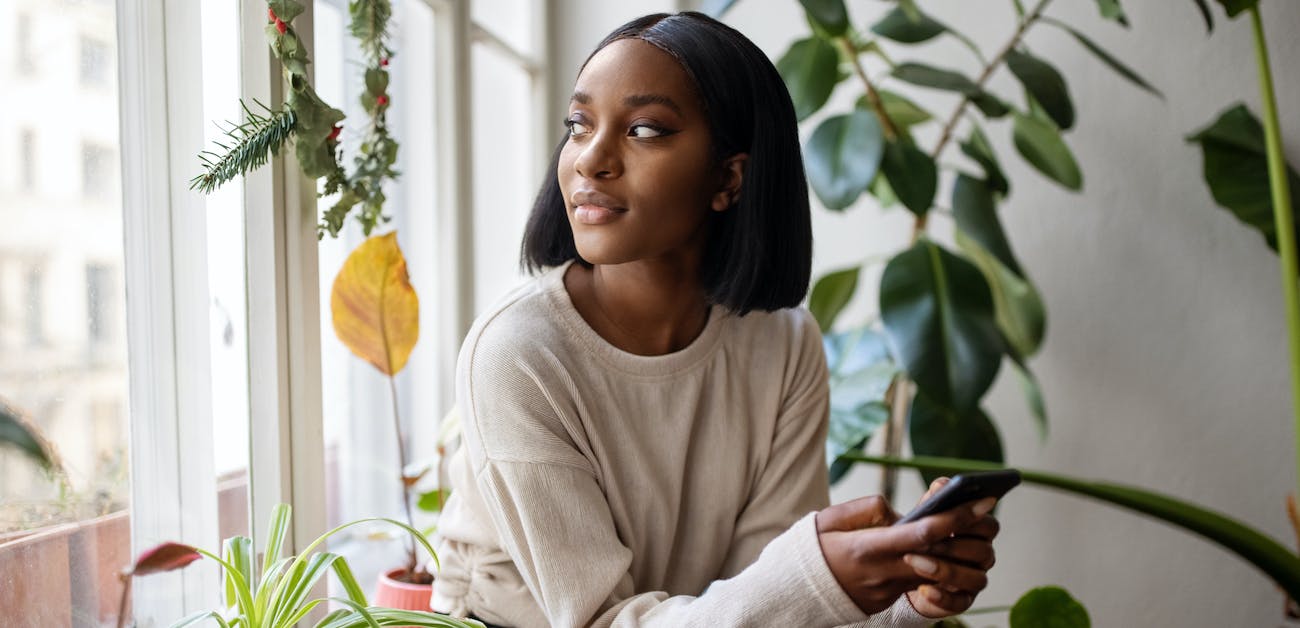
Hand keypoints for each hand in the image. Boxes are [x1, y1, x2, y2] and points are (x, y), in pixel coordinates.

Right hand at [815, 478, 997, 617]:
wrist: (792, 591)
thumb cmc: (810, 549)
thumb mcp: (829, 519)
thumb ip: (866, 509)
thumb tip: (896, 511)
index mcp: (867, 548)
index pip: (922, 534)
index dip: (955, 518)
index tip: (980, 502)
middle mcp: (882, 573)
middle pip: (939, 556)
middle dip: (967, 535)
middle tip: (986, 510)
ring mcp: (886, 591)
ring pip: (933, 573)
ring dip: (953, 553)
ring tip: (961, 530)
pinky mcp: (885, 601)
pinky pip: (915, 582)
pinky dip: (927, 565)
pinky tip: (933, 549)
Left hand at [903, 478, 999, 618]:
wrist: (905, 569)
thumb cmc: (920, 535)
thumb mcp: (923, 515)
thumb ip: (933, 498)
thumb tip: (943, 484)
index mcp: (978, 531)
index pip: (989, 524)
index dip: (973, 520)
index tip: (954, 513)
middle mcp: (982, 556)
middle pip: (984, 551)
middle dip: (956, 545)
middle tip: (928, 540)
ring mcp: (974, 579)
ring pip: (976, 578)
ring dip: (946, 569)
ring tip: (916, 561)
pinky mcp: (961, 601)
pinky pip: (959, 603)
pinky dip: (942, 597)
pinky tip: (923, 588)